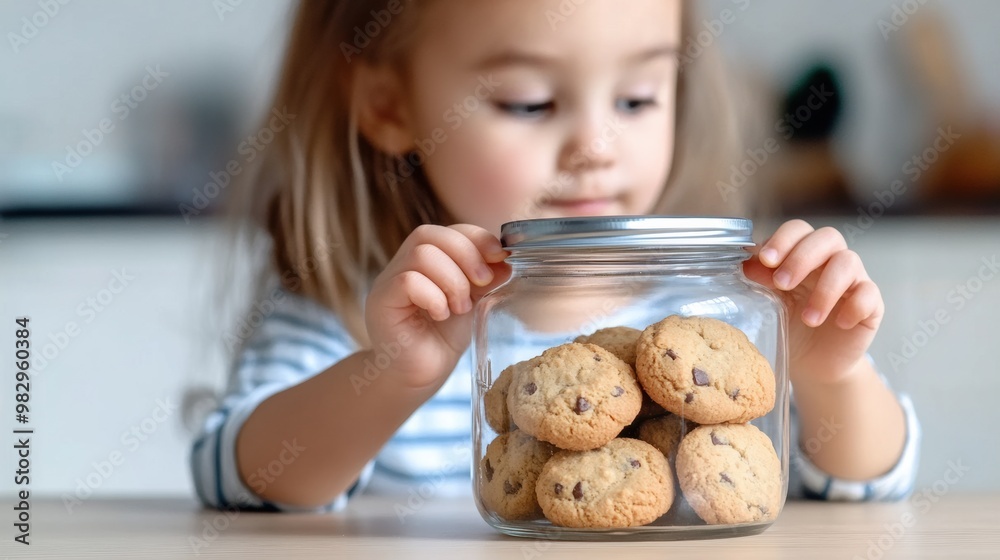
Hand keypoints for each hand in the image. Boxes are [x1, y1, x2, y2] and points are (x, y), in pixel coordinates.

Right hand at [365, 224, 510, 389]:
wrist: (420, 374)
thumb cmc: (442, 337)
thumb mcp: (471, 300)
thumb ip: (484, 277)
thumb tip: (505, 258)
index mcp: (425, 258)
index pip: (447, 230)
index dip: (476, 238)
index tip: (499, 256)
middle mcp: (401, 264)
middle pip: (430, 235)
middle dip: (467, 256)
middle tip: (482, 284)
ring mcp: (388, 281)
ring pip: (421, 255)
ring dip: (452, 280)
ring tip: (460, 307)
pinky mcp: (381, 302)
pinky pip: (408, 281)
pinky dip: (434, 297)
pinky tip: (441, 315)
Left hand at [743, 220, 883, 385]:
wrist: (811, 363)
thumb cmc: (788, 324)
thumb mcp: (769, 302)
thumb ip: (761, 280)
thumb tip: (745, 263)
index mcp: (803, 254)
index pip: (799, 229)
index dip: (784, 239)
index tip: (766, 259)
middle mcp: (830, 261)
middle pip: (827, 237)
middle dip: (802, 258)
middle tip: (782, 284)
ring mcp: (854, 280)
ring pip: (849, 262)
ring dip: (825, 289)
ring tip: (807, 319)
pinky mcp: (872, 304)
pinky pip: (870, 293)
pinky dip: (854, 306)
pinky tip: (839, 323)